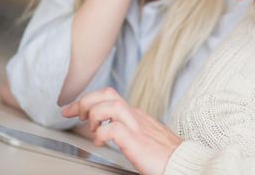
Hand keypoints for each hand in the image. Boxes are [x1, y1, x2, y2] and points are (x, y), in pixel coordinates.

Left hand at [62, 87, 180, 174]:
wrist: (182, 160)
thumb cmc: (164, 153)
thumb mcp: (144, 135)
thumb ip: (129, 129)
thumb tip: (110, 130)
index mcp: (136, 114)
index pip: (109, 96)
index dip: (87, 99)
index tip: (73, 110)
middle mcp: (135, 116)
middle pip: (107, 93)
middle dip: (85, 100)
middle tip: (73, 114)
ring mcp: (136, 126)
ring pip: (109, 105)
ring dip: (94, 114)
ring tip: (91, 128)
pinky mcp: (136, 140)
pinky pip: (112, 129)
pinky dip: (101, 134)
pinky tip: (100, 143)